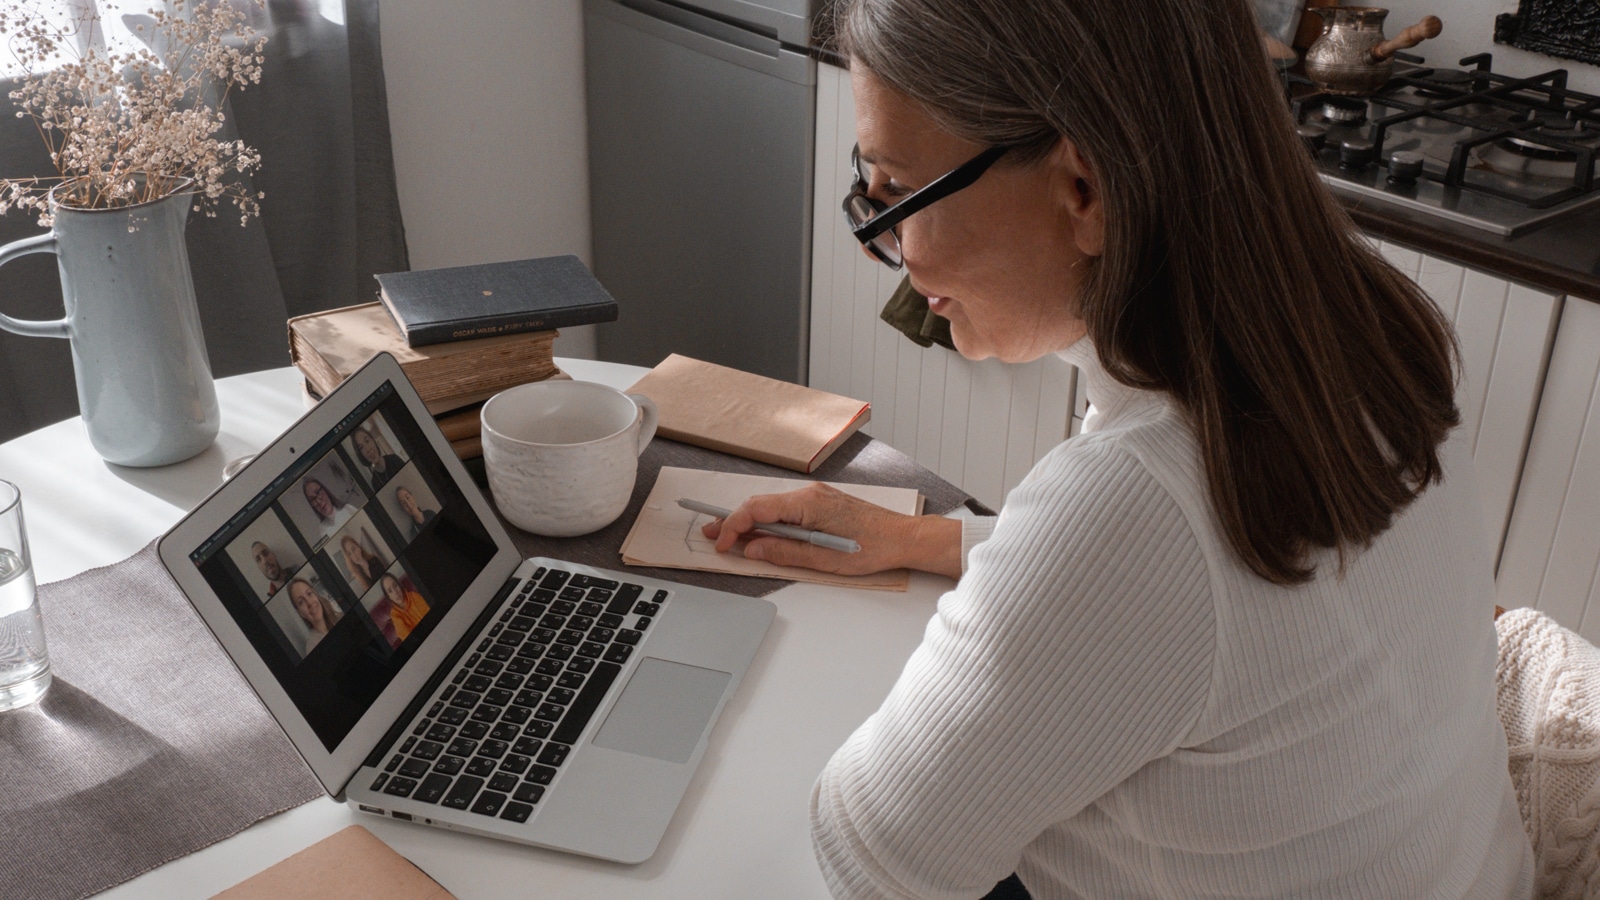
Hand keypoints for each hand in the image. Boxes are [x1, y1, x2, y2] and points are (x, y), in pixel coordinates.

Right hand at [701, 483, 961, 578]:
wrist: (904, 538)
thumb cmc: (873, 547)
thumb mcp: (824, 559)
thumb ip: (785, 552)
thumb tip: (753, 549)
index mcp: (808, 503)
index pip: (756, 508)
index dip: (733, 525)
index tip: (722, 543)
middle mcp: (809, 494)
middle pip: (760, 505)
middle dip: (733, 522)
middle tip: (710, 536)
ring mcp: (816, 497)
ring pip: (772, 507)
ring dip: (750, 523)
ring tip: (730, 537)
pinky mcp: (822, 504)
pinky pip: (786, 510)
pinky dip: (769, 522)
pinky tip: (761, 535)